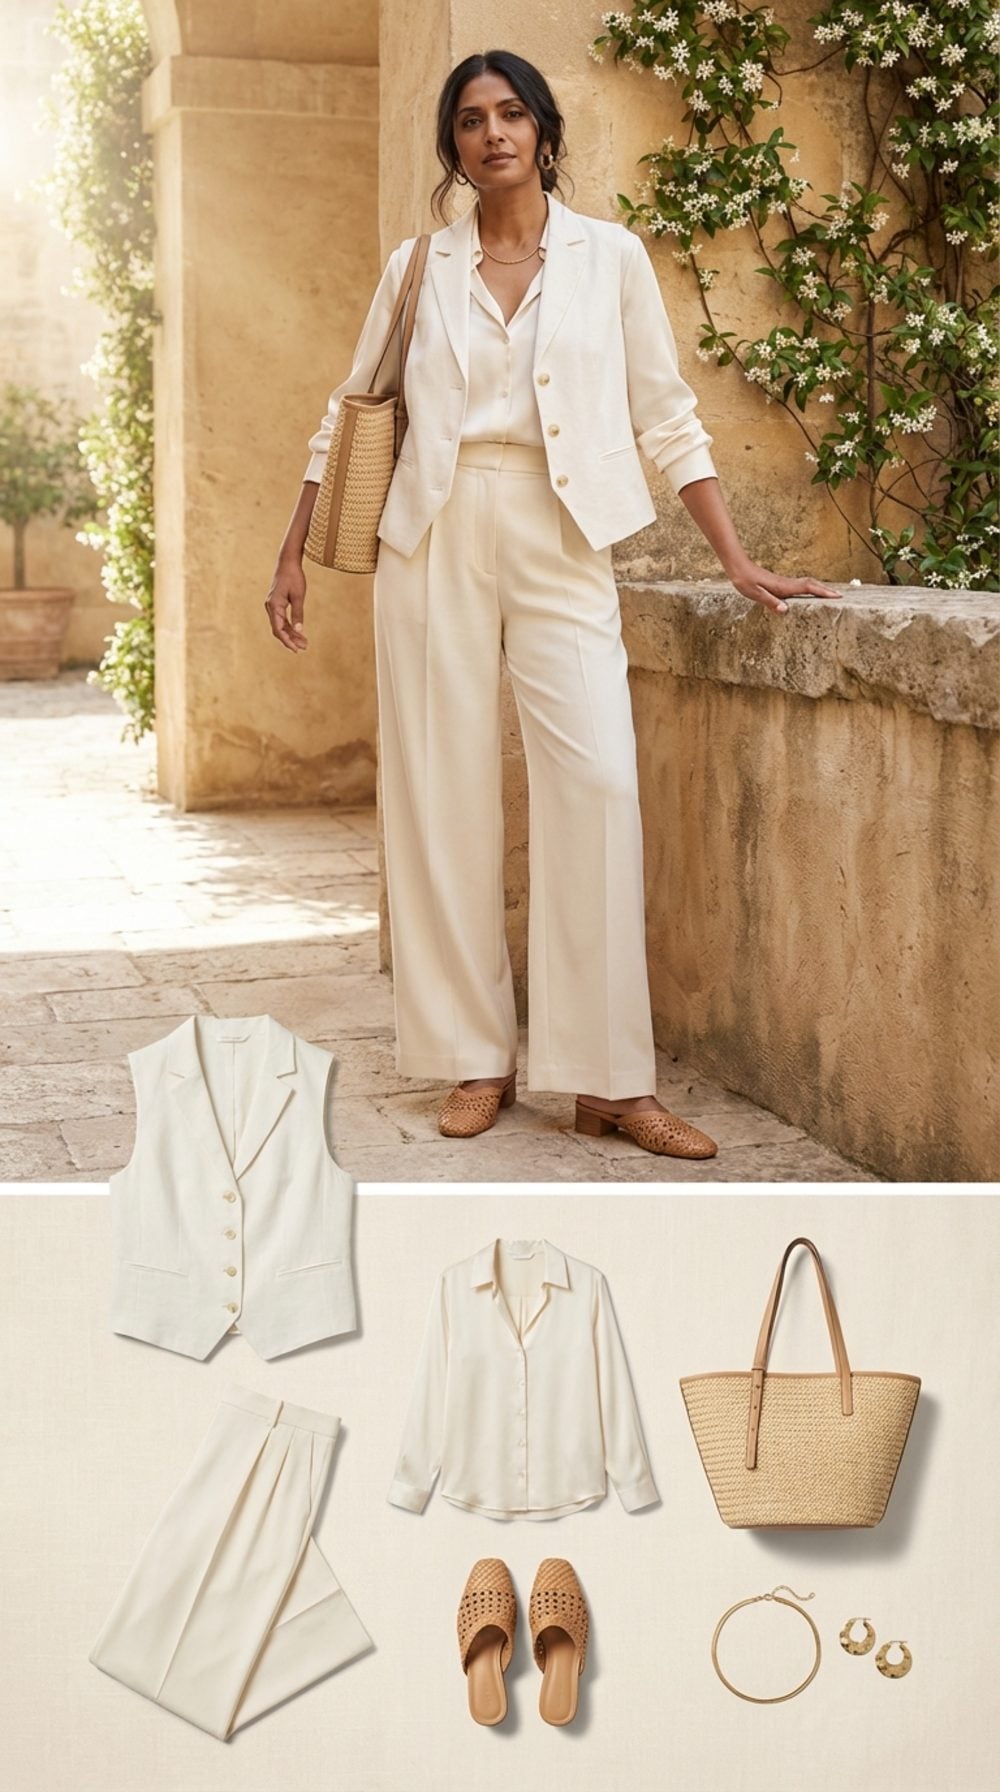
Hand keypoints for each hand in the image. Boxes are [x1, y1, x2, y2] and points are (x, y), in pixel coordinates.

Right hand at [265, 559, 308, 651]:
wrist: (287, 562)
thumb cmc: (294, 576)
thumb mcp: (299, 595)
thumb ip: (298, 614)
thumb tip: (299, 630)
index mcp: (274, 605)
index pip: (278, 629)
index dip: (287, 640)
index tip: (296, 649)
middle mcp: (270, 607)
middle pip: (278, 629)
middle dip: (290, 640)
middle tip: (304, 648)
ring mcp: (272, 606)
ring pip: (280, 625)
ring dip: (291, 634)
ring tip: (304, 643)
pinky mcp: (276, 604)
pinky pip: (281, 619)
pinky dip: (290, 627)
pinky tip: (299, 632)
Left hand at [726, 559, 842, 615]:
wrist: (738, 566)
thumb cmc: (744, 580)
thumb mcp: (754, 593)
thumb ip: (770, 601)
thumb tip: (785, 610)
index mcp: (783, 587)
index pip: (808, 588)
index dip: (823, 592)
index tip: (837, 596)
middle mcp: (786, 583)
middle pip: (811, 584)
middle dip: (827, 590)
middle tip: (841, 596)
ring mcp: (784, 583)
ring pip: (807, 584)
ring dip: (820, 588)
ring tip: (831, 595)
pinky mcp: (780, 583)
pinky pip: (800, 586)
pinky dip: (810, 588)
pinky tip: (810, 593)